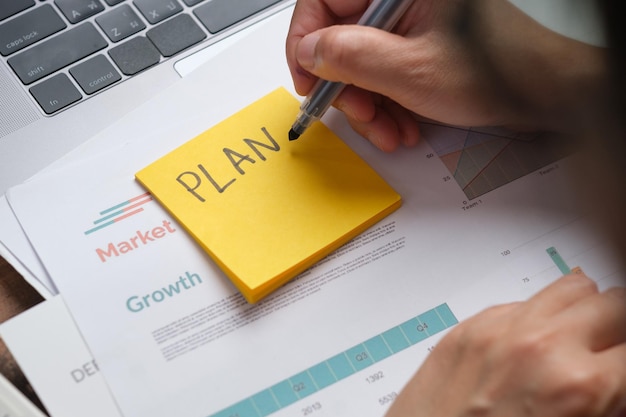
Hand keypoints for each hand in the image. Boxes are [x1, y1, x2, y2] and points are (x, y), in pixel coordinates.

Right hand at [286, 0, 606, 150]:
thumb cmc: (494, 72)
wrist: (538, 92)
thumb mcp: (410, 71)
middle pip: (341, 37)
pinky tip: (402, 122)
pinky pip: (383, 70)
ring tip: (390, 129)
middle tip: (362, 115)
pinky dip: (386, 100)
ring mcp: (408, 21)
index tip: (307, 79)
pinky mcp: (415, 42)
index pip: (324, 0)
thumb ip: (350, 57)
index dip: (306, 41)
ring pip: (360, 60)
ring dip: (369, 102)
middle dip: (347, 87)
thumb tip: (310, 51)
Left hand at [385, 273, 625, 416]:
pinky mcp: (470, 326)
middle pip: (613, 302)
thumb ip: (603, 404)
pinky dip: (534, 319)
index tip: (621, 367)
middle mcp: (541, 345)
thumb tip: (615, 384)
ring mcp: (500, 329)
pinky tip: (527, 348)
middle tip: (607, 355)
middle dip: (617, 330)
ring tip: (574, 342)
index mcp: (580, 384)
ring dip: (582, 312)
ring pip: (571, 287)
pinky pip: (521, 302)